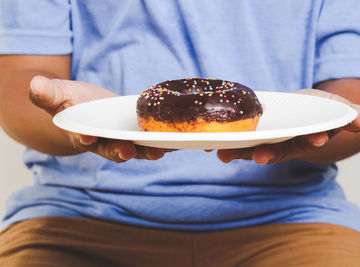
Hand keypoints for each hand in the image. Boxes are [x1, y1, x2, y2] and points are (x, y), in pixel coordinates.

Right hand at [29, 75, 168, 161]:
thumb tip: (35, 85)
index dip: (85, 137)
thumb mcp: (58, 94)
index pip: (83, 138)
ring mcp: (125, 139)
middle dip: (120, 150)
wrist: (87, 106)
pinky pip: (153, 140)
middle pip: (113, 149)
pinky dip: (164, 141)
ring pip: (137, 148)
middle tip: (127, 150)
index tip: (88, 135)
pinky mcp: (140, 133)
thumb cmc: (70, 101)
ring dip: (149, 150)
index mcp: (83, 134)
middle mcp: (105, 142)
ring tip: (161, 149)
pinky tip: (178, 141)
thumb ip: (47, 94)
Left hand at [217, 89, 359, 164]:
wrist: (296, 113)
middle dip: (267, 154)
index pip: (304, 143)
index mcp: (302, 138)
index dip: (307, 143)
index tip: (311, 142)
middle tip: (259, 157)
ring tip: (221, 153)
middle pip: (274, 150)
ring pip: (250, 148)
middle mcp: (282, 143)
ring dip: (237, 152)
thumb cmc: (314, 110)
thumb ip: (348, 114)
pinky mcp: (248, 134)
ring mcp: (263, 140)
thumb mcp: (332, 107)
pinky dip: (222, 141)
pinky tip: (207, 144)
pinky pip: (235, 140)